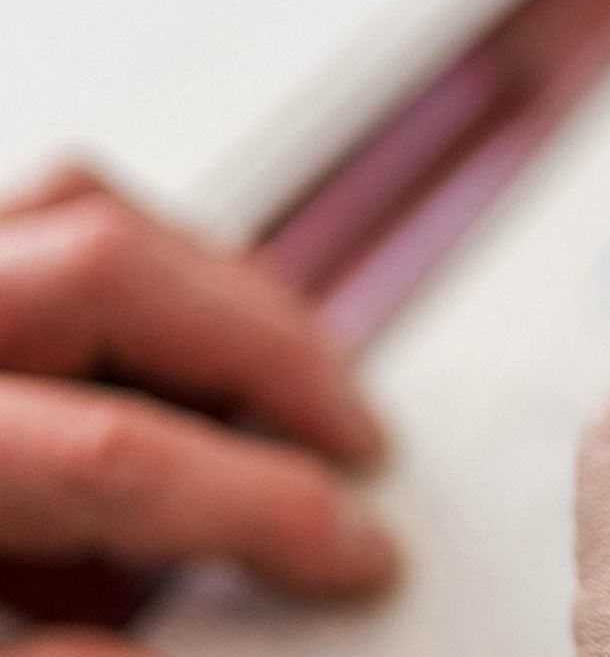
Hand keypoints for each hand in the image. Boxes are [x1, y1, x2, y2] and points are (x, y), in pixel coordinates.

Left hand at [0, 166, 396, 656]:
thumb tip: (159, 650)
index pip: (114, 454)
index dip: (263, 505)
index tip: (349, 549)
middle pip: (113, 275)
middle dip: (269, 355)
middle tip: (352, 435)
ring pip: (87, 209)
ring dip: (217, 288)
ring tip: (293, 368)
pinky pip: (47, 206)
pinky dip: (143, 255)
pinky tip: (188, 326)